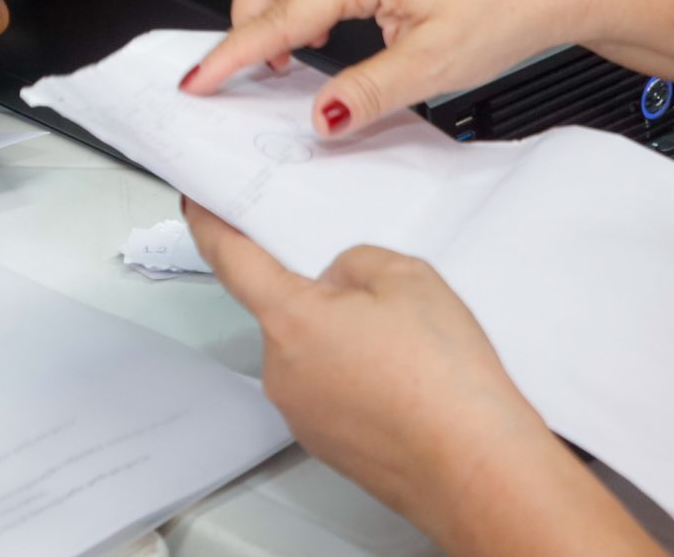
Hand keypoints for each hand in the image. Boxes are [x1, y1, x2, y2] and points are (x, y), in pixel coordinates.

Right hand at [182, 0, 581, 133]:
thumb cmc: (506, 9)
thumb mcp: (433, 66)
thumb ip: (367, 93)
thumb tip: (319, 117)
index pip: (277, 17)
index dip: (232, 53)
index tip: (200, 81)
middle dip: (244, 17)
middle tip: (251, 71)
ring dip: (270, 5)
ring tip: (279, 57)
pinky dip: (298, 1)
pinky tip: (317, 36)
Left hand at [184, 203, 551, 540]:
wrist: (477, 469)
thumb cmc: (444, 381)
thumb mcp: (406, 277)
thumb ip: (354, 263)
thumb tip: (337, 284)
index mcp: (290, 320)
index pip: (231, 259)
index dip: (209, 225)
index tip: (196, 206)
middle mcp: (283, 371)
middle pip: (286, 309)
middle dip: (324, 296)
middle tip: (383, 300)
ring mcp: (303, 413)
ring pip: (312, 351)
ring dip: (345, 341)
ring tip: (407, 351)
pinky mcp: (327, 442)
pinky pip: (330, 390)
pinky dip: (359, 379)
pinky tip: (405, 383)